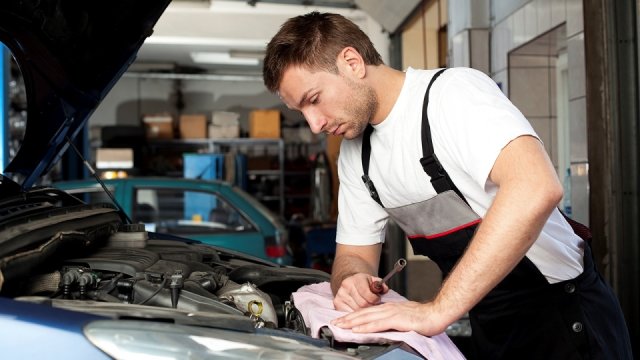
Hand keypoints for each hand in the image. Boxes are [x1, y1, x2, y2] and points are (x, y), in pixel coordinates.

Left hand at [331, 301, 448, 335]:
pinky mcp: (396, 320)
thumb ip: (392, 320)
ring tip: (341, 325)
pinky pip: (377, 324)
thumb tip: (382, 325)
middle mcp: (387, 308)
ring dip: (352, 322)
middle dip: (347, 318)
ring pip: (367, 317)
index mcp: (389, 308)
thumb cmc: (423, 317)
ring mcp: (391, 313)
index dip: (353, 315)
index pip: (367, 311)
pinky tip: (357, 329)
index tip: (343, 319)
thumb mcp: (403, 316)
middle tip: (335, 322)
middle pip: (363, 313)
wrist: (436, 314)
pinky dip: (365, 326)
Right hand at [333, 273, 387, 311]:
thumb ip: (381, 285)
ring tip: (367, 306)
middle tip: (373, 304)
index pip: (367, 293)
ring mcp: (340, 295)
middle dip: (371, 306)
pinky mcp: (337, 303)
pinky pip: (349, 314)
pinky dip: (356, 314)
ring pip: (356, 310)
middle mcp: (346, 286)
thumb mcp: (373, 280)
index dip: (375, 299)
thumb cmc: (363, 283)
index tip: (377, 299)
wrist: (351, 281)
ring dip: (364, 311)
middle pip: (362, 304)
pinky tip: (359, 310)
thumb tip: (384, 289)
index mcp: (357, 279)